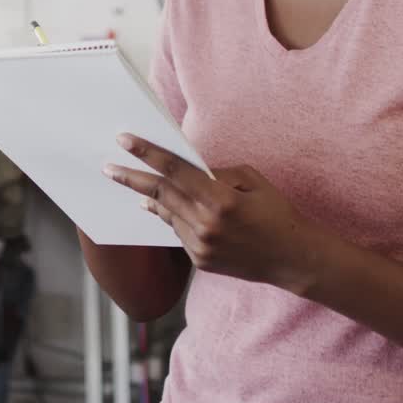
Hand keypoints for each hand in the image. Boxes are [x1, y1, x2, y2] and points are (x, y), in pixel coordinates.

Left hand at [104, 133, 322, 293]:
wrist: (294, 258)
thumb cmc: (277, 212)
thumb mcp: (251, 180)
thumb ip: (216, 173)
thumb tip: (185, 168)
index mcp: (221, 199)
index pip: (175, 171)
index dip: (147, 154)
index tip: (124, 140)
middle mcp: (206, 224)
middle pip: (160, 194)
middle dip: (132, 178)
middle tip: (108, 168)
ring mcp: (201, 246)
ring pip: (167, 214)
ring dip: (151, 198)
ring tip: (133, 184)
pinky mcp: (200, 261)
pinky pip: (178, 232)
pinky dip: (172, 217)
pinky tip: (162, 207)